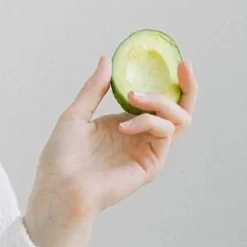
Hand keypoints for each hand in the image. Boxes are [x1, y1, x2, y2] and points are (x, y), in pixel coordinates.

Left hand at [25, 55, 198, 246]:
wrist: (59, 187)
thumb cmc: (61, 157)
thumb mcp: (76, 115)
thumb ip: (93, 89)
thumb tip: (106, 59)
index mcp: (124, 123)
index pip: (155, 100)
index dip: (169, 81)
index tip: (176, 61)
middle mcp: (140, 136)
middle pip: (179, 110)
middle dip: (187, 86)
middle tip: (183, 67)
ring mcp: (148, 150)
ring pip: (178, 119)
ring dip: (160, 101)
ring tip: (133, 95)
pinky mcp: (151, 163)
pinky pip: (164, 133)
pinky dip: (148, 121)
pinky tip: (124, 126)